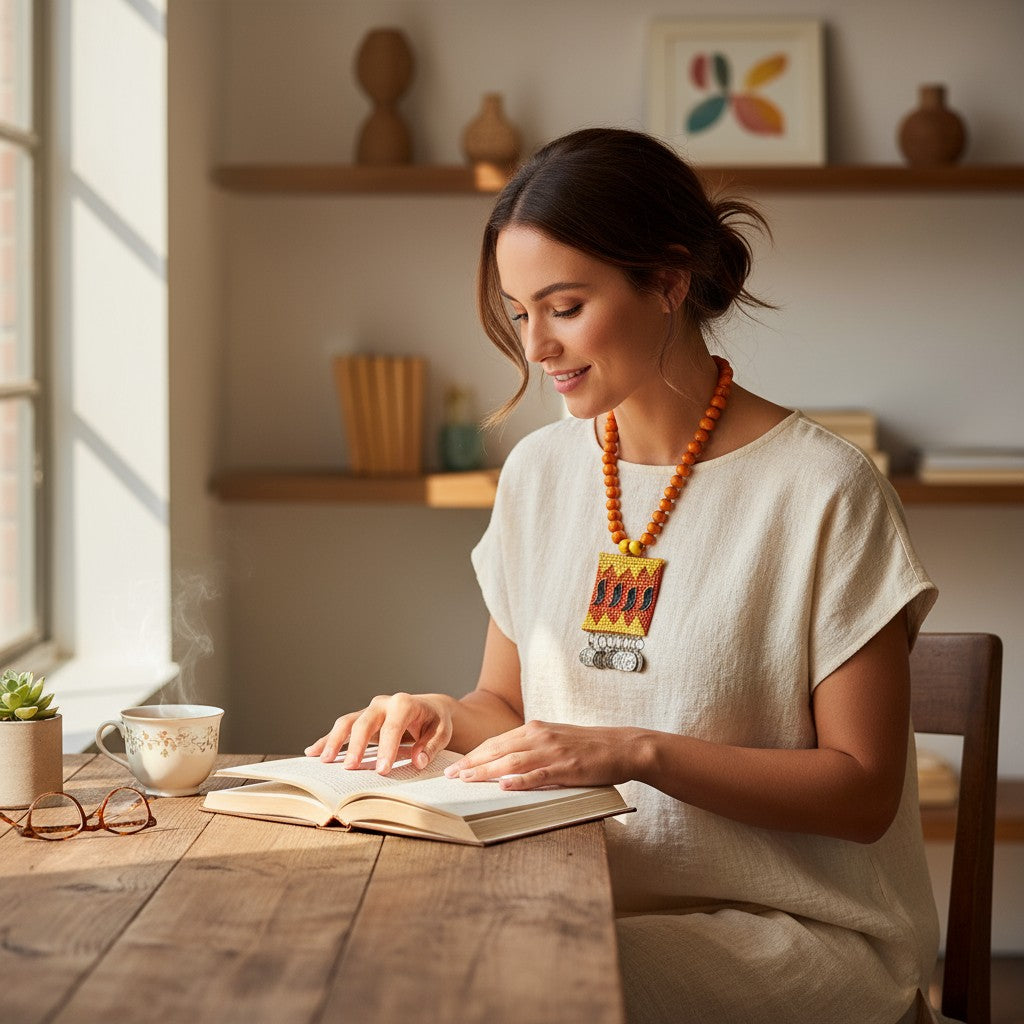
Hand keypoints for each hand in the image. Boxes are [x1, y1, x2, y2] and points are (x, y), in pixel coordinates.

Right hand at [304, 693, 453, 774]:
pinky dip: (327, 740)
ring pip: (348, 722)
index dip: (387, 749)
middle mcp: (383, 703)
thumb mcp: (442, 731)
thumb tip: (418, 761)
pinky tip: (313, 752)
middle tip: (351, 768)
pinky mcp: (361, 719)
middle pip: (365, 722)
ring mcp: (369, 710)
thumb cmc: (435, 721)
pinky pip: (342, 728)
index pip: (393, 727)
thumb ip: (430, 746)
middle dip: (357, 746)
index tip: (383, 770)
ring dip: (335, 741)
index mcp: (404, 704)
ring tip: (324, 762)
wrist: (428, 708)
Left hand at [442, 720, 637, 789]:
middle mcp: (540, 736)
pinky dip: (520, 781)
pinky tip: (504, 786)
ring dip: (486, 771)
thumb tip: (507, 762)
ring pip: (512, 762)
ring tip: (466, 780)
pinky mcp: (567, 768)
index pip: (496, 741)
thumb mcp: (556, 738)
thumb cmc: (589, 745)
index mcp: (536, 728)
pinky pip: (539, 775)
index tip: (455, 766)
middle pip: (498, 750)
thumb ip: (532, 746)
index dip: (474, 754)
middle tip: (450, 776)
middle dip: (471, 763)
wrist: (622, 745)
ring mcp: (553, 752)